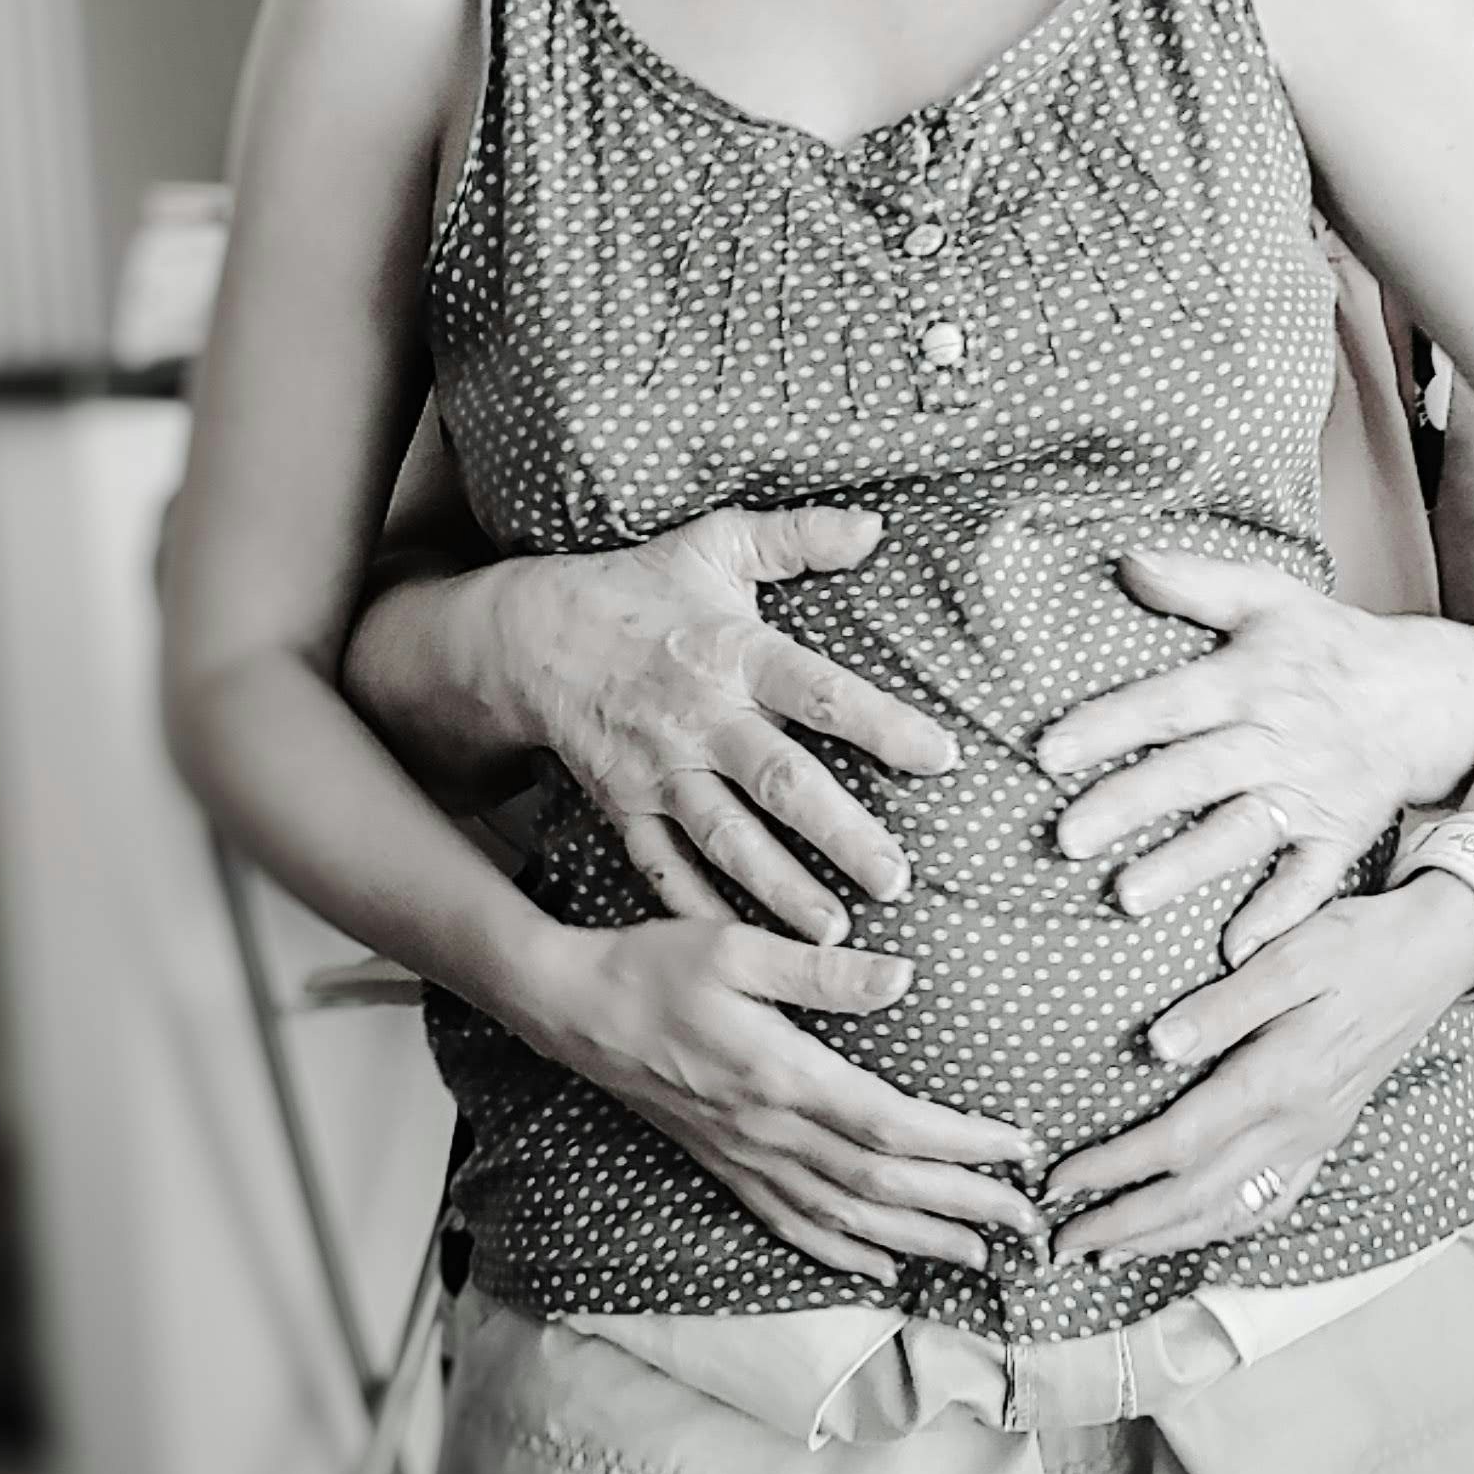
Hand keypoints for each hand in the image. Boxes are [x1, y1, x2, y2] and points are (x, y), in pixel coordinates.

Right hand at [477, 506, 958, 941]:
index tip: (942, 757)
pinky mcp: (626, 806)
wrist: (531, 637)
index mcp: (733, 653)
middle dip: (840, 834)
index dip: (882, 723)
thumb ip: (797, 536)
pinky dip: (700, 909)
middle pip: (779, 781)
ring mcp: (659, 770)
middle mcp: (700, 718)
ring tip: (834, 934)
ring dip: (781, 888)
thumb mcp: (714, 544)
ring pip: (727, 839)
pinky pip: (664, 867)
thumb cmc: (639, 588)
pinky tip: (745, 946)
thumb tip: (874, 527)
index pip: (819, 692)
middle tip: (896, 879)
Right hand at [548, 917, 1043, 1283]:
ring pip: (844, 1219)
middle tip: (1026, 1225)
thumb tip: (902, 978)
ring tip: (976, 1257)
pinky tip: (880, 1269)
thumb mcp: (736, 945)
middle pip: (881, 1186)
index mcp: (781, 1076)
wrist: (571, 1009)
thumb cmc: (654, 964)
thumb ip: (820, 968)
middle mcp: (768, 1131)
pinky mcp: (723, 1165)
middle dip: (961, 1208)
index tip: (1019, 1151)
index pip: (890, 1127)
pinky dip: (841, 1254)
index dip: (961, 1146)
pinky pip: (791, 1225)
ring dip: (915, 1242)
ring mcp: (744, 1157)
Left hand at [1036, 551, 1473, 961]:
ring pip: (1241, 832)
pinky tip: (1236, 951)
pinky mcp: (1341, 834)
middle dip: (1131, 805)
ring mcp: (1311, 793)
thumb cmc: (1330, 644)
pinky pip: (1310, 881)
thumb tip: (1127, 558)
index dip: (1110, 726)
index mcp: (1251, 681)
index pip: (1170, 704)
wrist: (1430, 694)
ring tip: (1126, 896)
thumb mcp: (1271, 596)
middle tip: (1068, 837)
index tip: (1049, 753)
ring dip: (1186, 866)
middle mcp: (1276, 740)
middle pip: (1195, 774)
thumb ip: (1197, 581)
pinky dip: (1278, 916)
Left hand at [1042, 875, 1473, 1263]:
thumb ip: (1226, 1004)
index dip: (1114, 1169)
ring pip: (1232, 1208)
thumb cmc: (1360, 942)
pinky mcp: (1328, 1133)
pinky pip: (1271, 1200)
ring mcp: (1317, 1136)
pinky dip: (1223, 1224)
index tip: (1059, 1182)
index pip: (1179, 1143)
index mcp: (1283, 1078)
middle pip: (1197, 1195)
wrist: (1438, 953)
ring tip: (1110, 1251)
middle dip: (1125, 1225)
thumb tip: (1158, 1046)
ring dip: (1166, 1237)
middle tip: (1061, 1243)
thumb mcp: (1294, 953)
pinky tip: (1195, 1229)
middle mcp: (1299, 1124)